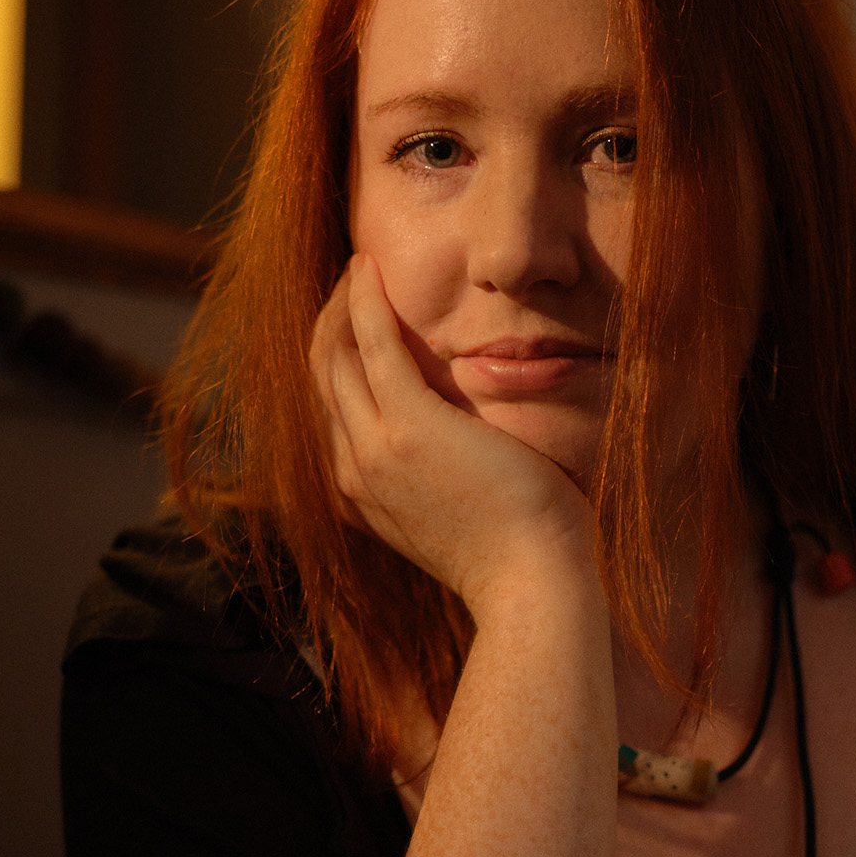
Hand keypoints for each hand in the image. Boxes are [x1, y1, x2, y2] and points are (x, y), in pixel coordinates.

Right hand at [309, 255, 597, 614]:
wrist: (533, 587)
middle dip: (330, 325)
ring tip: (360, 269)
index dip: (336, 362)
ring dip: (342, 305)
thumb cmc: (518, 556)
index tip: (356, 324)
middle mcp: (353, 473)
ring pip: (334, 357)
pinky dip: (365, 303)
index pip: (331, 413)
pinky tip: (368, 270)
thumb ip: (437, 484)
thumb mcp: (458, 520)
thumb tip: (457, 452)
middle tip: (355, 283)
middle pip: (321, 379)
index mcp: (361, 497)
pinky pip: (373, 346)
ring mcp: (376, 450)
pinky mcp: (410, 426)